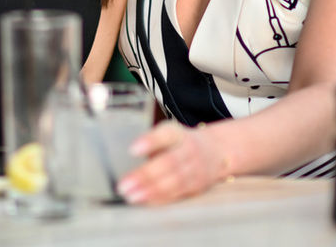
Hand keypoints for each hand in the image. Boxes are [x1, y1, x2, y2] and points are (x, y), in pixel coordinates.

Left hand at [116, 121, 230, 204]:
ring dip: (152, 191)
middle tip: (123, 185)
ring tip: (131, 196)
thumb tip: (119, 155)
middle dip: (145, 175)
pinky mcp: (197, 186)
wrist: (215, 152)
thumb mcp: (168, 134)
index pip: (166, 134)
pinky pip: (178, 193)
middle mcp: (189, 149)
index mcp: (177, 133)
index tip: (132, 149)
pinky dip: (161, 199)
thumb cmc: (179, 143)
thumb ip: (150, 143)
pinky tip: (146, 202)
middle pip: (169, 162)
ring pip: (174, 181)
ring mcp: (196, 169)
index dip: (150, 142)